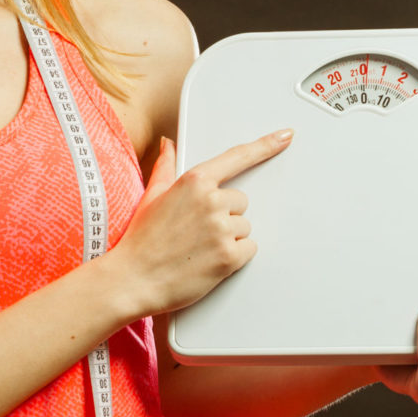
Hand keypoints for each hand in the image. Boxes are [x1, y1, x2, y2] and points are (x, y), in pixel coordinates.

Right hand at [109, 130, 292, 317]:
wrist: (132, 280)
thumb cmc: (140, 242)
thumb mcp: (151, 197)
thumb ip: (165, 167)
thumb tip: (168, 145)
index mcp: (193, 182)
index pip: (237, 158)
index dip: (265, 145)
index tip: (284, 136)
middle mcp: (210, 201)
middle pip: (241, 202)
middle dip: (225, 216)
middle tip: (197, 232)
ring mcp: (221, 229)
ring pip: (245, 228)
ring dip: (228, 239)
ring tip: (198, 249)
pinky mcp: (229, 256)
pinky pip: (248, 250)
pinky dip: (234, 258)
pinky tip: (208, 261)